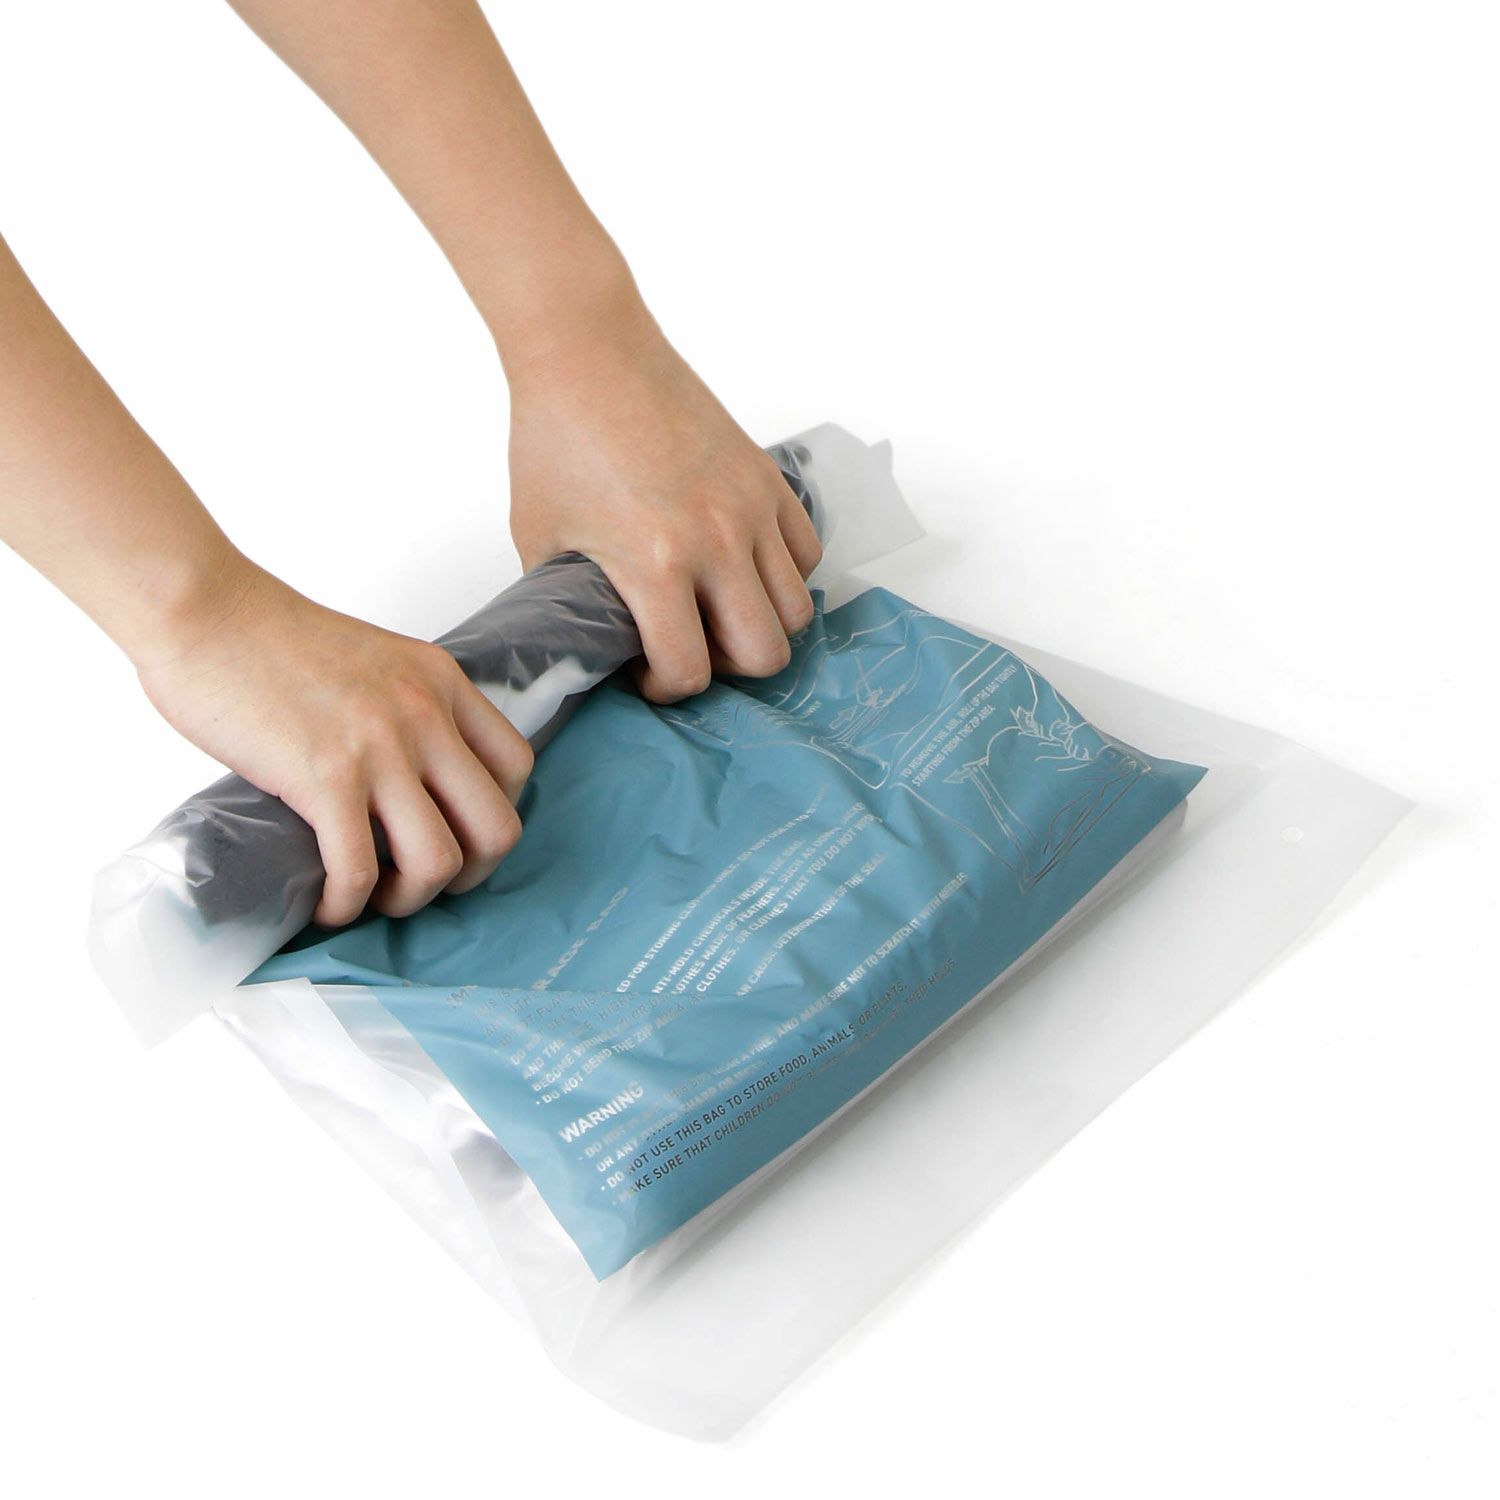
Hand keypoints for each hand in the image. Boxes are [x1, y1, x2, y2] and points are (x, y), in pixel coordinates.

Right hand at [137, 559, 532, 925]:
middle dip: (469, 874)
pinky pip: (360, 871)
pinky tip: (326, 903)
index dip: (493, 816)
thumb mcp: (375, 659)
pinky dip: (346, 905)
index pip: (517, 766)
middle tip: (421, 879)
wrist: (202, 609)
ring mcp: (380, 748)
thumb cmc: (268, 638)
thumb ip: (407, 708)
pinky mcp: (325, 778)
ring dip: (409, 898)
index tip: (455, 833)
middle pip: (497, 827)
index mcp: (442, 681)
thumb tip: (412, 780)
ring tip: (372, 895)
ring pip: (439, 861)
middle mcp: (425, 714)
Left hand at [506, 300, 822, 701]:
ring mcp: (751, 508)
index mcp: (655, 562)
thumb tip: (586, 642)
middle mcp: (716, 540)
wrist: (589, 351)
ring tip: (719, 609)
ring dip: (759, 625)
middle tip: (690, 644)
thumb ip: (570, 601)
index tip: (644, 673)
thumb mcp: (538, 538)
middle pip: (766, 653)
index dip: (664, 688)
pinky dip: (783, 576)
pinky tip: (741, 566)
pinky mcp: (767, 479)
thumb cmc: (556, 437)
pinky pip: (806, 555)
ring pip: (795, 610)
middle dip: (726, 666)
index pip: (689, 670)